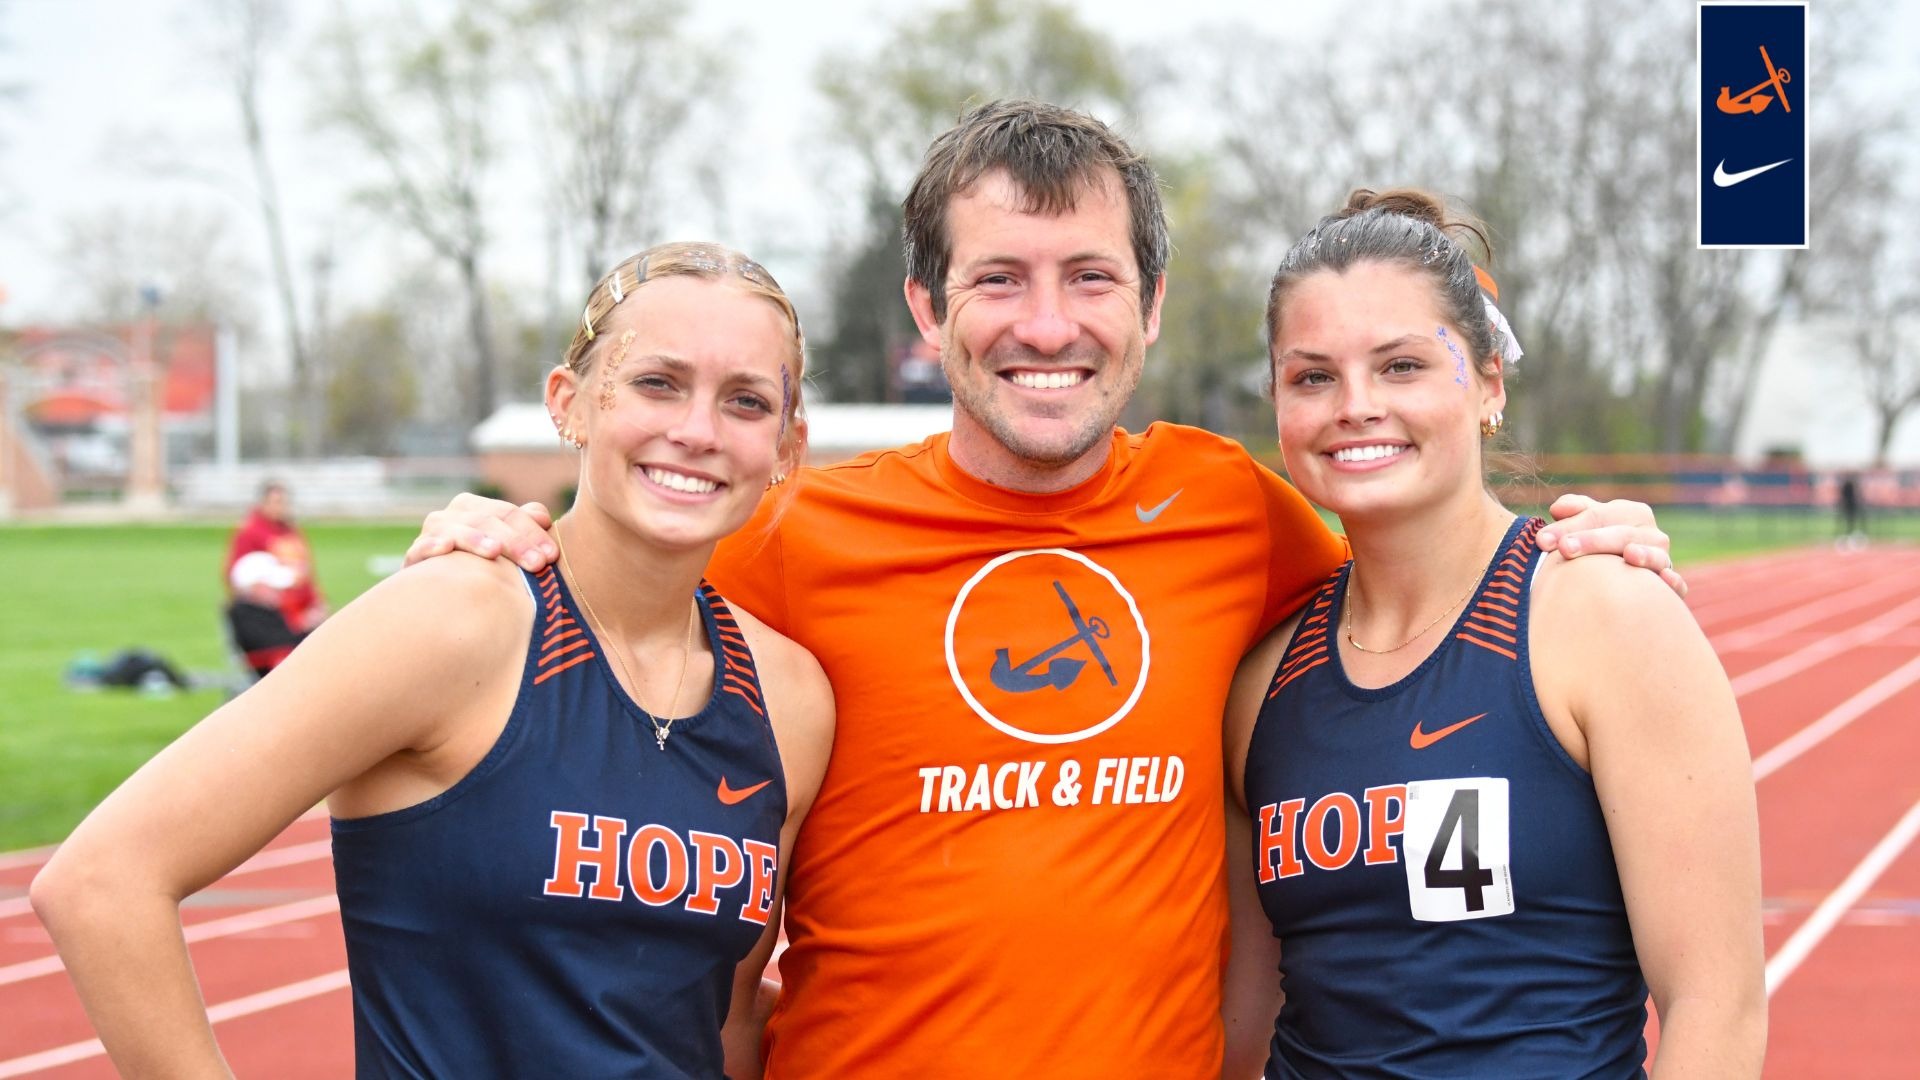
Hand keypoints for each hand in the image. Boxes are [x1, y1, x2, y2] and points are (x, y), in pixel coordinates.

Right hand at [403, 494, 557, 571]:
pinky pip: (421, 548)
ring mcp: (432, 533)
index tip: (552, 555)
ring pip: (457, 531)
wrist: (435, 587)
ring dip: (476, 539)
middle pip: (488, 522)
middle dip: (515, 542)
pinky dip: (431, 546)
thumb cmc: (478, 562)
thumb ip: (524, 525)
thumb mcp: (502, 542)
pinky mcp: (415, 556)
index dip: (533, 532)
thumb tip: (542, 517)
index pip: (509, 514)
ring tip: (494, 551)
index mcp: (475, 507)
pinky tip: (445, 548)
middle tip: (537, 563)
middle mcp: (452, 515)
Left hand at [1537, 493, 1685, 597]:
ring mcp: (1664, 559)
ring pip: (1654, 556)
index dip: (1570, 526)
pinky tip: (1664, 580)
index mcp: (1632, 513)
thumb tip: (1558, 509)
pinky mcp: (1672, 586)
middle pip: (1622, 535)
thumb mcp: (1586, 521)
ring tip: (1629, 555)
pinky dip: (1673, 582)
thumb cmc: (1597, 541)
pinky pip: (1677, 585)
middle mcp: (1652, 534)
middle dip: (1593, 540)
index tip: (1543, 540)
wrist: (1621, 572)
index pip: (1599, 516)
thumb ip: (1573, 510)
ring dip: (1643, 556)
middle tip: (1564, 549)